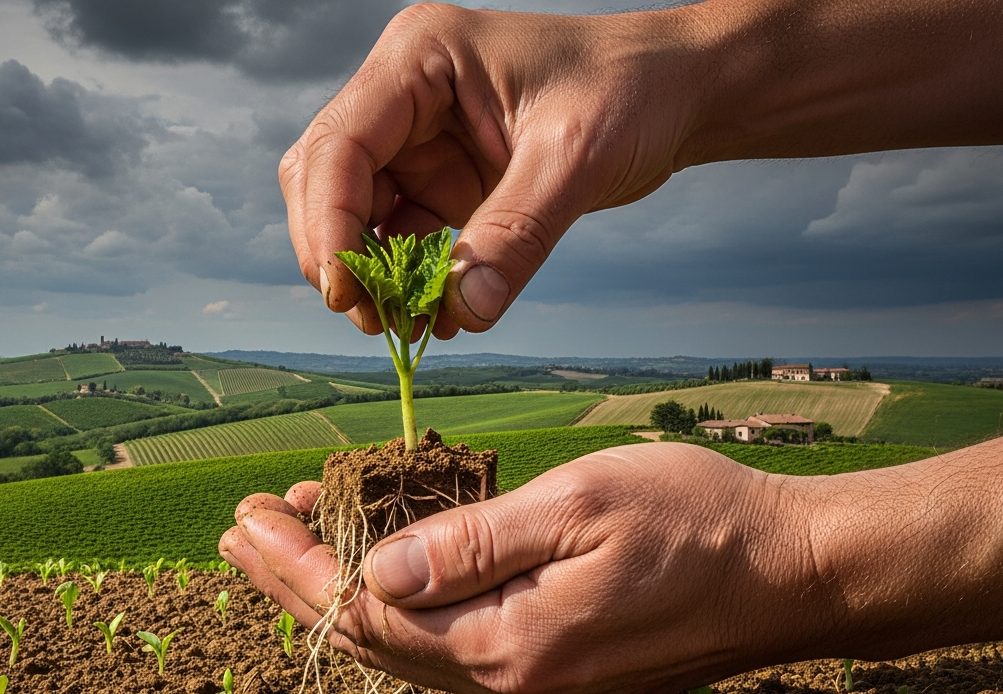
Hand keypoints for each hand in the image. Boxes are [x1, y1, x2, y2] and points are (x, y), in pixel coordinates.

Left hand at [219, 442, 836, 693]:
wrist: (792, 574)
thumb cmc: (695, 520)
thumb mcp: (579, 505)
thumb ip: (471, 543)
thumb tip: (373, 573)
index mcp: (510, 646)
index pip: (368, 613)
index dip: (299, 566)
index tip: (247, 518)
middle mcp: (513, 689)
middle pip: (374, 642)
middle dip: (298, 583)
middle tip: (240, 531)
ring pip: (408, 651)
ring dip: (341, 596)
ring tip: (287, 545)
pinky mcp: (556, 680)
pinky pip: (450, 651)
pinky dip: (400, 609)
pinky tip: (380, 571)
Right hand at [279, 3, 708, 337]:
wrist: (676, 92)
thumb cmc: (631, 92)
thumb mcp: (574, 160)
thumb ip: (515, 234)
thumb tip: (462, 313)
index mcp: (420, 57)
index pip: (339, 144)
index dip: (330, 222)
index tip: (348, 292)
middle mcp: (404, 91)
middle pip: (325, 179)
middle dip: (340, 253)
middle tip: (376, 321)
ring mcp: (418, 136)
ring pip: (355, 214)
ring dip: (373, 275)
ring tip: (410, 328)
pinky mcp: (440, 176)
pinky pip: (400, 235)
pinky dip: (409, 278)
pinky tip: (438, 315)